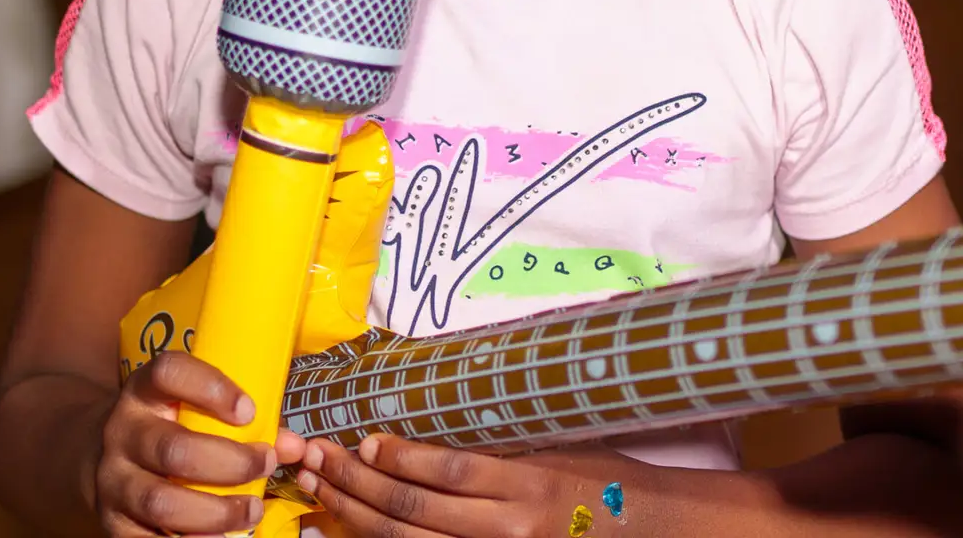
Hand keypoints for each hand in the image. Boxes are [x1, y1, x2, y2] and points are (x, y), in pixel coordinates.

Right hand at [96, 352, 305, 537]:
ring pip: (161, 501)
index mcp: (145, 392)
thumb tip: (294, 447)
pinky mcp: (112, 523)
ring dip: (215, 513)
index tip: (249, 410)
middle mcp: (122, 433)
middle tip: (265, 464)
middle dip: (230, 463)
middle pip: (173, 449)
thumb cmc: (168, 426)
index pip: (169, 373)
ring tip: (252, 511)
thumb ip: (245, 422)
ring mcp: (113, 480)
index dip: (211, 387)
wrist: (100, 455)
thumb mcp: (192, 409)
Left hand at [298, 434, 626, 537]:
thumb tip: (418, 434)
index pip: (448, 471)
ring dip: (354, 517)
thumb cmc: (603, 477)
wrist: (648, 527)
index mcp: (530, 483)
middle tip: (314, 458)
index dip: (398, 457)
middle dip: (355, 484)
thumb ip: (494, 447)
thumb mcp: (555, 445)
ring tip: (317, 492)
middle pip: (415, 512)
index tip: (361, 438)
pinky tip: (346, 531)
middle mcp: (513, 528)